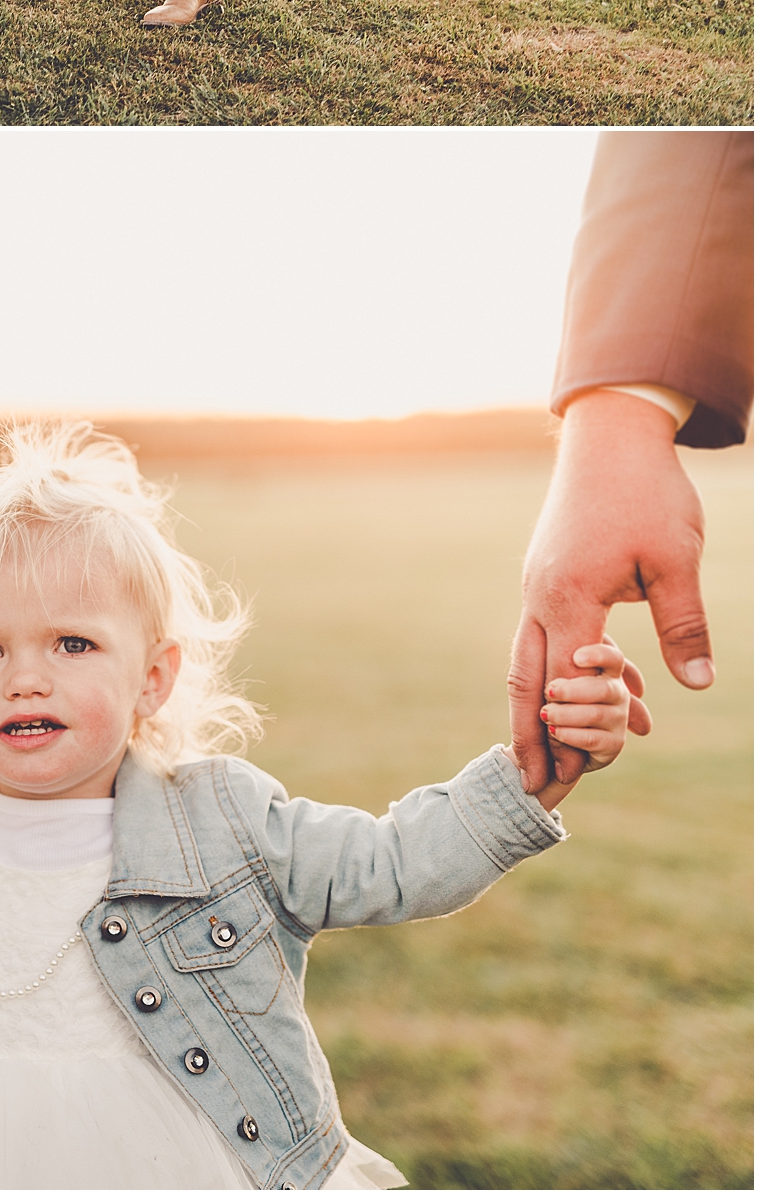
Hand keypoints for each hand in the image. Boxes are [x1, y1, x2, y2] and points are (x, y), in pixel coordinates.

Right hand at [508, 389, 709, 794]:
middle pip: (526, 679)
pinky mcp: (549, 571)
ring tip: (548, 752)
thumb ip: (682, 626)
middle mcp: (541, 594)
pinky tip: (592, 685)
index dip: (571, 735)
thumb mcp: (676, 561)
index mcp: (568, 597)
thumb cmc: (646, 493)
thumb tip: (694, 686)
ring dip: (539, 707)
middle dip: (527, 736)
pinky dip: (558, 668)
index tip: (573, 783)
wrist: (611, 433)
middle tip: (530, 788)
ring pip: (528, 656)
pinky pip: (545, 631)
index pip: (567, 684)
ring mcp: (539, 582)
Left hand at [530, 638, 633, 810]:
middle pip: (604, 689)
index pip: (613, 658)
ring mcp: (618, 719)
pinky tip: (554, 731)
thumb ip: (555, 666)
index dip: (599, 655)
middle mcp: (617, 694)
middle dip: (572, 691)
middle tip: (548, 692)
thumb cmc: (556, 698)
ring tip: (545, 714)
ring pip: (596, 714)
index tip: (575, 658)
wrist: (560, 740)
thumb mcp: (555, 678)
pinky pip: (593, 739)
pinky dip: (569, 734)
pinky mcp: (614, 743)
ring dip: (565, 714)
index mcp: (607, 671)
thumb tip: (543, 658)